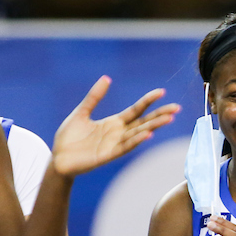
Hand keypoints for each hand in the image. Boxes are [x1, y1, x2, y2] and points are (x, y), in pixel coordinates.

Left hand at [50, 76, 178, 176]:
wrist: (58, 158)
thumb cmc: (69, 137)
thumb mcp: (82, 112)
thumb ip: (94, 97)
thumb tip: (107, 78)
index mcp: (114, 123)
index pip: (136, 110)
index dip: (148, 101)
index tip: (162, 92)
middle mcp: (118, 133)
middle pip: (143, 122)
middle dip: (160, 115)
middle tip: (177, 108)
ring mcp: (114, 144)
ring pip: (138, 134)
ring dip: (153, 127)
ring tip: (168, 119)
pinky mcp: (108, 155)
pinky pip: (125, 147)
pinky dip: (136, 141)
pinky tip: (147, 134)